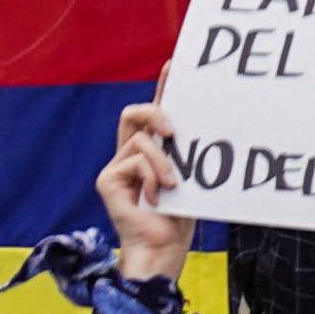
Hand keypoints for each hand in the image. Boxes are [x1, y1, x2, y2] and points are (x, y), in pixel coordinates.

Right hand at [99, 101, 192, 282]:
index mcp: (149, 152)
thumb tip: (207, 122)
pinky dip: (151, 177)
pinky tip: (156, 196)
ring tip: (173, 184)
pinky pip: (132, 161)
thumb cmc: (181, 217)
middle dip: (154, 113)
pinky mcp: (108, 181)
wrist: (162, 249)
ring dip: (162, 161)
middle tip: (172, 131)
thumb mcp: (191, 175)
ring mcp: (116, 168)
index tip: (175, 64)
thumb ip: (187, 151)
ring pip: (140, 141)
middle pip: (132, 114)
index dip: (162, 86)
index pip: (153, 112)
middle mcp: (129, 155)